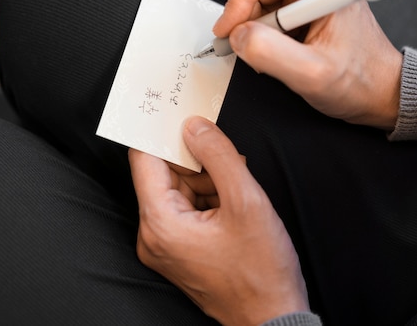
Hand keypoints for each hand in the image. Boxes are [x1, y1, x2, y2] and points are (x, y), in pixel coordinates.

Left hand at [129, 116, 308, 325]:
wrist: (272, 317)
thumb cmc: (261, 270)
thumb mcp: (246, 202)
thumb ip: (218, 156)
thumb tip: (193, 126)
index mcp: (160, 223)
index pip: (145, 158)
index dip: (162, 132)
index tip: (178, 111)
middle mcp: (153, 235)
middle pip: (165, 174)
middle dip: (197, 161)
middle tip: (230, 161)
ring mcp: (165, 245)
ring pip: (179, 190)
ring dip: (208, 181)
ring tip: (239, 194)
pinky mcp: (179, 250)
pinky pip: (187, 209)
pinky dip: (210, 198)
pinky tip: (235, 206)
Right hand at [214, 0, 402, 129]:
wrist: (378, 88)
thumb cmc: (359, 80)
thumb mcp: (311, 75)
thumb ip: (268, 53)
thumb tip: (237, 36)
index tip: (234, 32)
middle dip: (246, 16)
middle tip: (262, 48)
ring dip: (256, 25)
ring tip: (280, 50)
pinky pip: (264, 2)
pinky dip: (263, 28)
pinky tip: (282, 46)